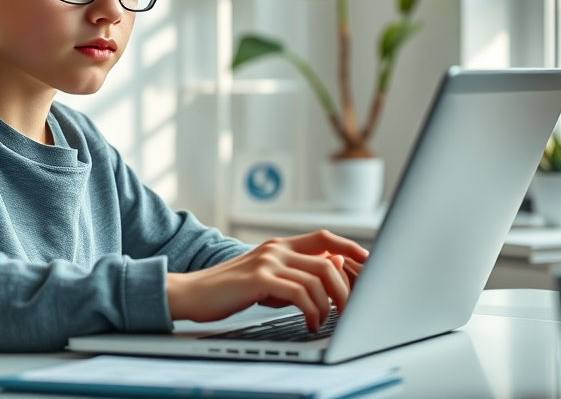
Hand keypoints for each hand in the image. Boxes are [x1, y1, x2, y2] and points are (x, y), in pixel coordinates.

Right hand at [166, 230, 368, 331]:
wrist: (192, 293)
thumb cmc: (229, 289)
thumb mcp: (266, 277)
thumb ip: (293, 273)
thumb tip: (330, 272)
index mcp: (280, 245)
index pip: (325, 238)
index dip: (351, 248)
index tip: (368, 264)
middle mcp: (277, 248)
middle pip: (329, 261)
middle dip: (346, 289)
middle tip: (348, 310)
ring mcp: (268, 261)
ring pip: (319, 277)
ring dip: (330, 304)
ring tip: (324, 320)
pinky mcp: (260, 279)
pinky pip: (300, 293)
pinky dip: (312, 310)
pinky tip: (310, 322)